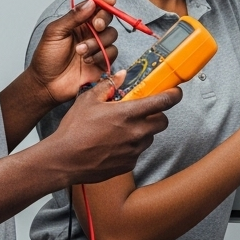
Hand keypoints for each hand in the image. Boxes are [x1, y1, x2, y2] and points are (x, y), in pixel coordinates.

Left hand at [27, 0, 118, 104]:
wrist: (47, 84)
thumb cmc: (46, 58)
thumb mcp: (55, 32)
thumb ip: (73, 17)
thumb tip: (90, 3)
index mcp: (78, 22)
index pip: (95, 6)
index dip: (104, 1)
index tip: (109, 0)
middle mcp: (89, 32)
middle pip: (107, 18)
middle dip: (104, 20)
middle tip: (96, 26)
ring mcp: (97, 46)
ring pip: (111, 35)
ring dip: (97, 42)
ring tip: (80, 51)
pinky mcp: (103, 61)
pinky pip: (112, 52)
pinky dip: (101, 55)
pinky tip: (87, 61)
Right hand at [47, 74, 181, 183]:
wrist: (64, 160)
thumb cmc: (74, 130)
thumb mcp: (88, 100)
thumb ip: (109, 86)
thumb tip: (122, 76)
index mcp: (127, 114)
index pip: (163, 102)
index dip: (174, 95)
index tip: (175, 92)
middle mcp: (135, 133)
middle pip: (163, 122)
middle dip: (157, 115)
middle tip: (143, 112)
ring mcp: (134, 150)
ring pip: (150, 137)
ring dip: (143, 131)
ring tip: (122, 129)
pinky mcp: (129, 164)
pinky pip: (138, 152)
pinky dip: (131, 146)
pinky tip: (114, 144)